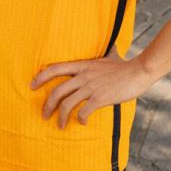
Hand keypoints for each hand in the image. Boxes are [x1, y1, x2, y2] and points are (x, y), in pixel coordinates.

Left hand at [29, 45, 150, 128]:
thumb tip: (112, 46)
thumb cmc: (124, 66)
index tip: (32, 85)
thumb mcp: (110, 55)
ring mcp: (91, 87)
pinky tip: (82, 122)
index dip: (41, 77)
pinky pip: (83, 112)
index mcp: (83, 65)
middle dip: (47, 105)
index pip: (55, 68)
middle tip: (44, 115)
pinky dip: (80, 119)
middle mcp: (83, 76)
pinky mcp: (100, 98)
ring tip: (60, 125)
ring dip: (61, 117)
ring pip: (67, 104)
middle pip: (57, 91)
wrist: (138, 72)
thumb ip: (105, 53)